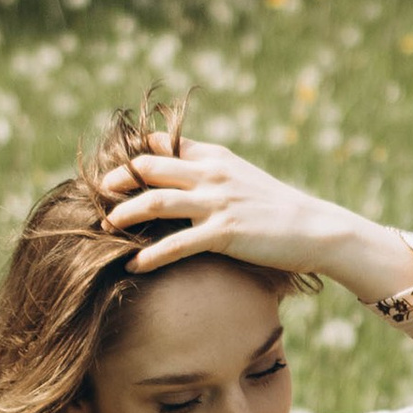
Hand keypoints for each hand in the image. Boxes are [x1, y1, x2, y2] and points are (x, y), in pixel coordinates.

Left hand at [97, 131, 412, 305]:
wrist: (317, 228)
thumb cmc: (278, 210)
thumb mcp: (242, 180)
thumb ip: (211, 175)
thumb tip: (182, 179)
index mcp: (214, 157)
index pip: (160, 146)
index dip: (130, 156)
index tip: (108, 171)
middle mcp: (212, 173)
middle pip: (149, 168)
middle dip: (117, 181)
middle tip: (95, 196)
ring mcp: (218, 202)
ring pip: (156, 200)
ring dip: (125, 214)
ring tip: (106, 227)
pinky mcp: (225, 232)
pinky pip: (177, 243)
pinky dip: (151, 255)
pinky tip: (133, 266)